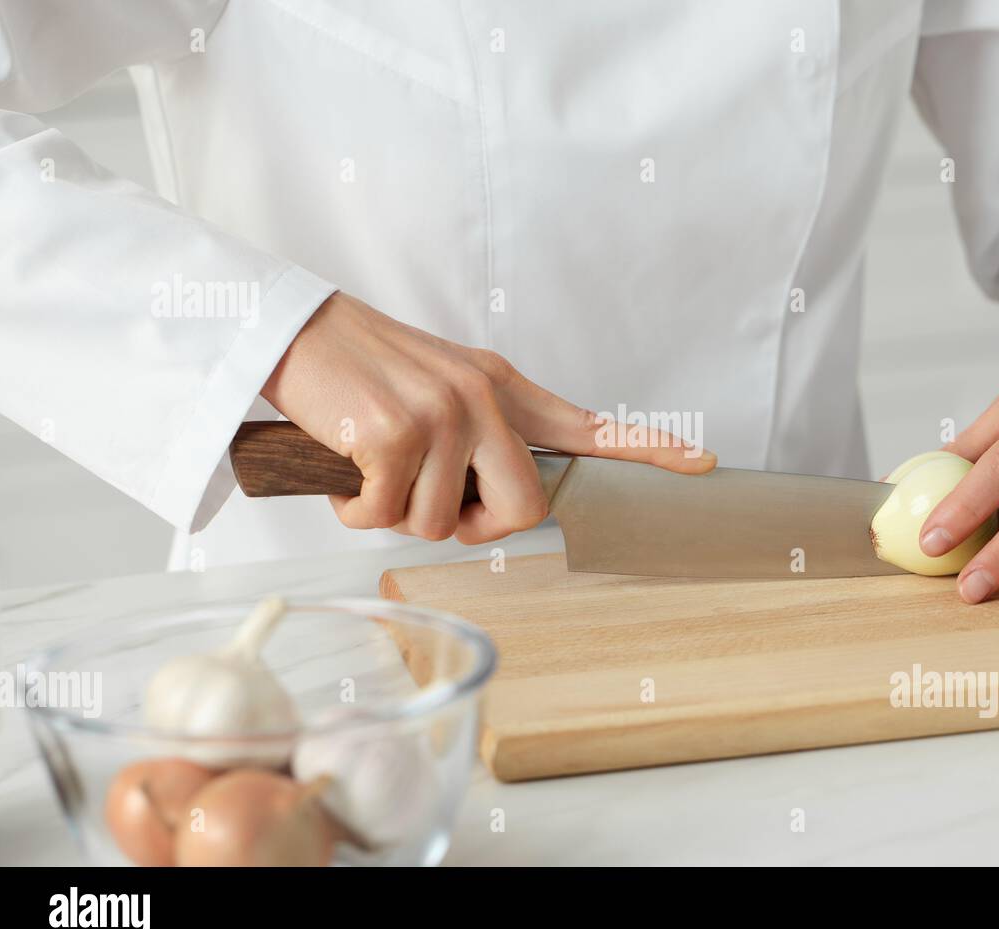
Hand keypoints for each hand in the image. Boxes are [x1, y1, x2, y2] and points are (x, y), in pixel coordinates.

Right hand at [261, 292, 715, 543]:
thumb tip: (487, 507)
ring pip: (442, 524)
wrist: (294, 329)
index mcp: (503, 388)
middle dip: (476, 529)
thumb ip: (482, 436)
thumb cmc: (364, 371)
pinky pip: (385, 516)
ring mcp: (443, 414)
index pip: (589, 424)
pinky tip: (345, 476)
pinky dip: (356, 513)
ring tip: (372, 473)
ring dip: (397, 516)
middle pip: (522, 509)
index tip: (704, 462)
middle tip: (436, 511)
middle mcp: (484, 398)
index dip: (649, 449)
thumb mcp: (441, 387)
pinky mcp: (395, 432)